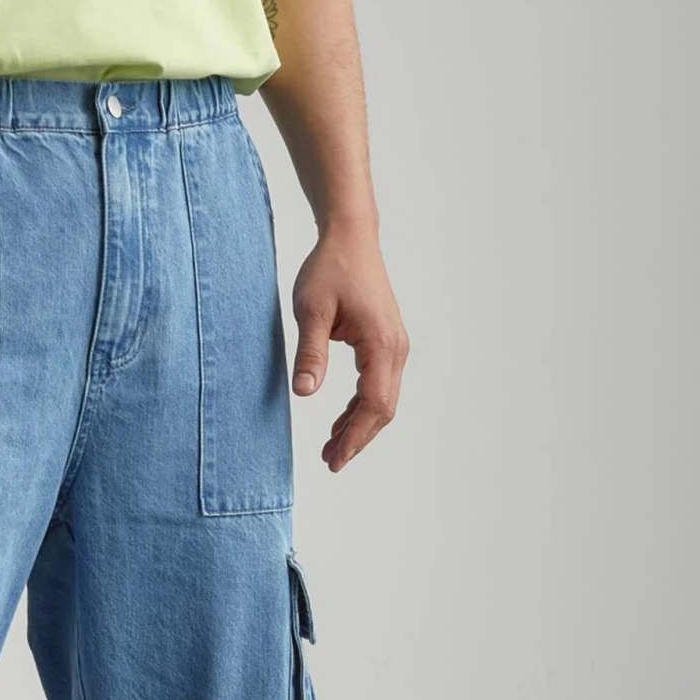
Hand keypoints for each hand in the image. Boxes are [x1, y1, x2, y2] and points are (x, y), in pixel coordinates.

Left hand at [290, 226, 408, 472]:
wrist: (350, 237)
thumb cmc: (329, 268)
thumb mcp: (311, 310)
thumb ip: (310, 352)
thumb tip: (304, 393)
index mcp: (380, 343)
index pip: (373, 403)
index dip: (355, 436)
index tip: (335, 458)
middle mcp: (395, 347)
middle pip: (383, 408)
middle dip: (357, 438)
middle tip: (330, 462)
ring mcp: (394, 345)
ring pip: (382, 400)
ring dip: (359, 426)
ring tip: (331, 449)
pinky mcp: (385, 342)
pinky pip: (377, 385)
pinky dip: (360, 407)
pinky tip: (341, 422)